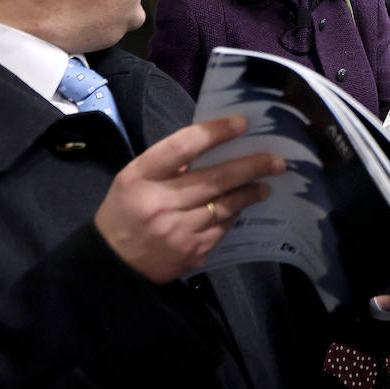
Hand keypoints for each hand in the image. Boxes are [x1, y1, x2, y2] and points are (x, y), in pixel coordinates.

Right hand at [94, 115, 283, 283]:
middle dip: (252, 166)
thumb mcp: (134, 179)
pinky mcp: (191, 253)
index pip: (183, 147)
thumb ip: (168, 164)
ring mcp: (177, 231)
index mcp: (140, 177)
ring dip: (251, 192)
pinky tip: (241, 207)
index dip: (215, 133)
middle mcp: (160, 203)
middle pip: (216, 179)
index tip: (242, 124)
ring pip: (227, 206)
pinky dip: (235, 214)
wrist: (112, 264)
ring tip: (266, 183)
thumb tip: (214, 149)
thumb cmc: (126, 211)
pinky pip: (223, 228)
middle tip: (276, 160)